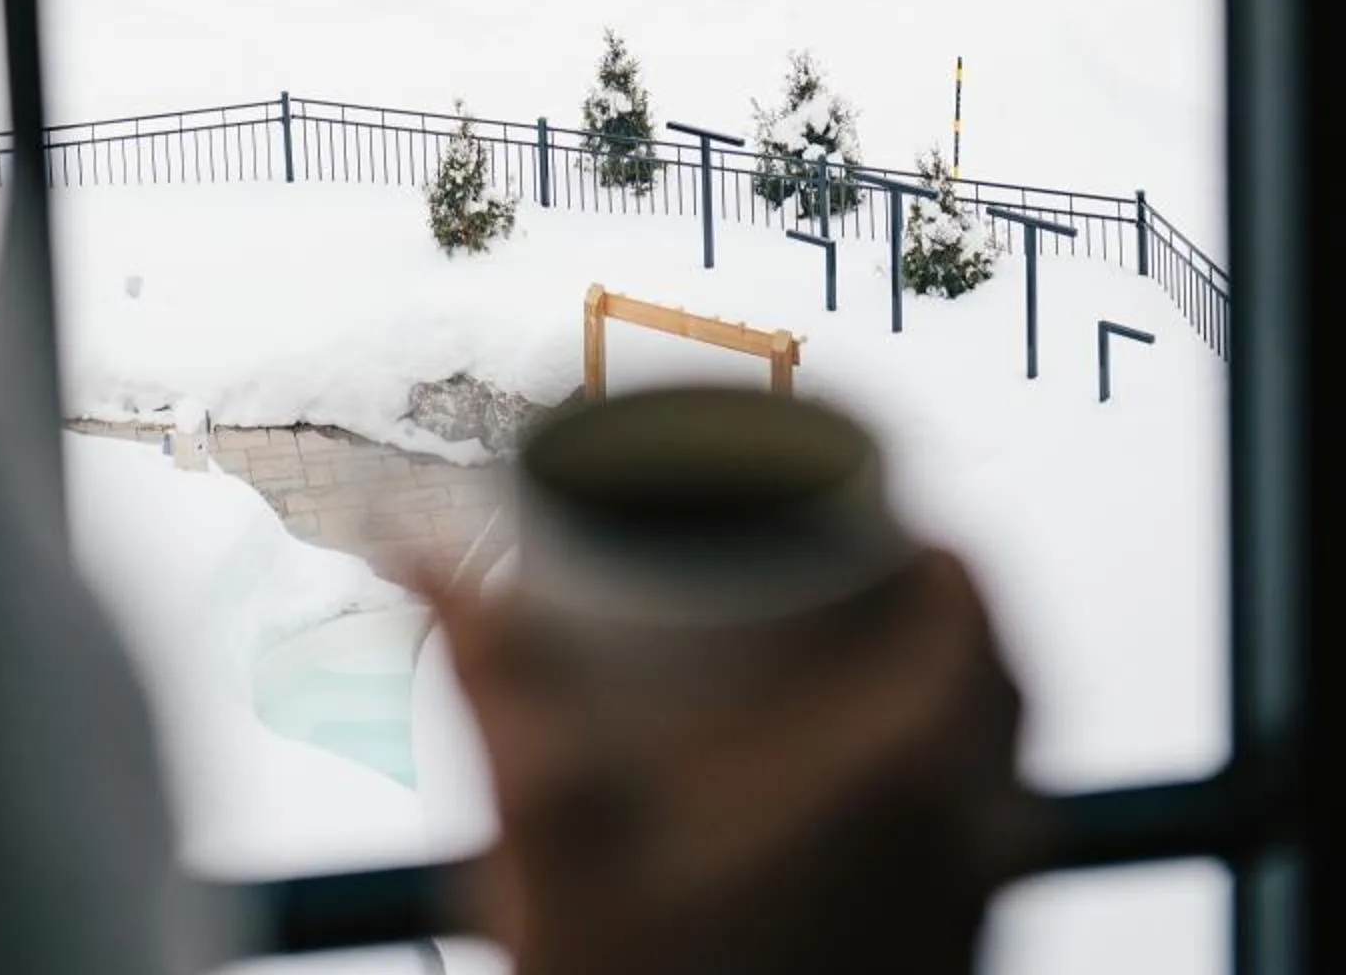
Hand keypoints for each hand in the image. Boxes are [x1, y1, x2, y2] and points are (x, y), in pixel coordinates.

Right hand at [428, 547, 1032, 974]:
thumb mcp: (554, 835)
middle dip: (940, 601)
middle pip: (1000, 676)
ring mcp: (978, 914)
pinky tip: (873, 779)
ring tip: (867, 652)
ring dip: (954, 690)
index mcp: (901, 777)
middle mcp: (969, 838)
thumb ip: (491, 676)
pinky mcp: (963, 966)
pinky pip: (991, 835)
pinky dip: (956, 777)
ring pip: (1003, 763)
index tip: (885, 490)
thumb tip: (414, 549)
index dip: (935, 534)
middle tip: (867, 553)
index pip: (971, 606)